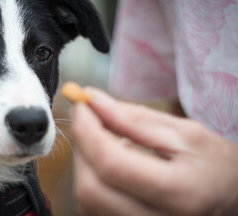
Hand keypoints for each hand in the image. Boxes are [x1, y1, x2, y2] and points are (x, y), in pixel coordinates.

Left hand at [71, 88, 237, 215]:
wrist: (229, 196)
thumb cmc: (213, 162)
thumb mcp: (183, 132)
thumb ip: (134, 118)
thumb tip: (92, 100)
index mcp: (178, 193)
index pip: (111, 163)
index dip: (87, 129)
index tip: (81, 103)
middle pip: (91, 187)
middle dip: (81, 146)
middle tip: (88, 119)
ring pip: (86, 200)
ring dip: (84, 163)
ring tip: (104, 141)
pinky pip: (91, 209)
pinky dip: (90, 180)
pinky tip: (108, 165)